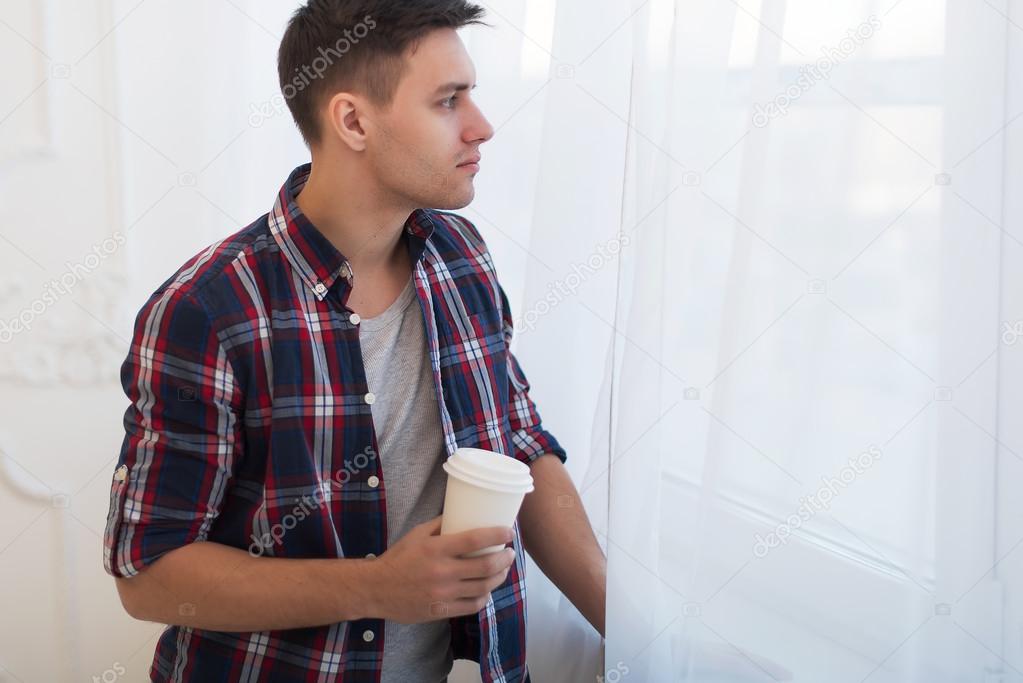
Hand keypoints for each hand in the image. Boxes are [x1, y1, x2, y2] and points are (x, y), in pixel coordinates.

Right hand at [369, 515, 516, 623]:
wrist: (376, 588)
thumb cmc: (398, 558)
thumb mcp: (417, 534)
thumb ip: (441, 524)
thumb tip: (464, 513)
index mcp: (437, 549)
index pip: (476, 540)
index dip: (498, 535)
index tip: (509, 532)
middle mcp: (443, 572)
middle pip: (486, 566)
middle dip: (505, 559)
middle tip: (511, 553)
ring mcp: (443, 594)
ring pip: (484, 587)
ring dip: (499, 577)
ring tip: (503, 569)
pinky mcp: (441, 610)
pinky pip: (472, 606)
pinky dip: (484, 597)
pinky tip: (487, 589)